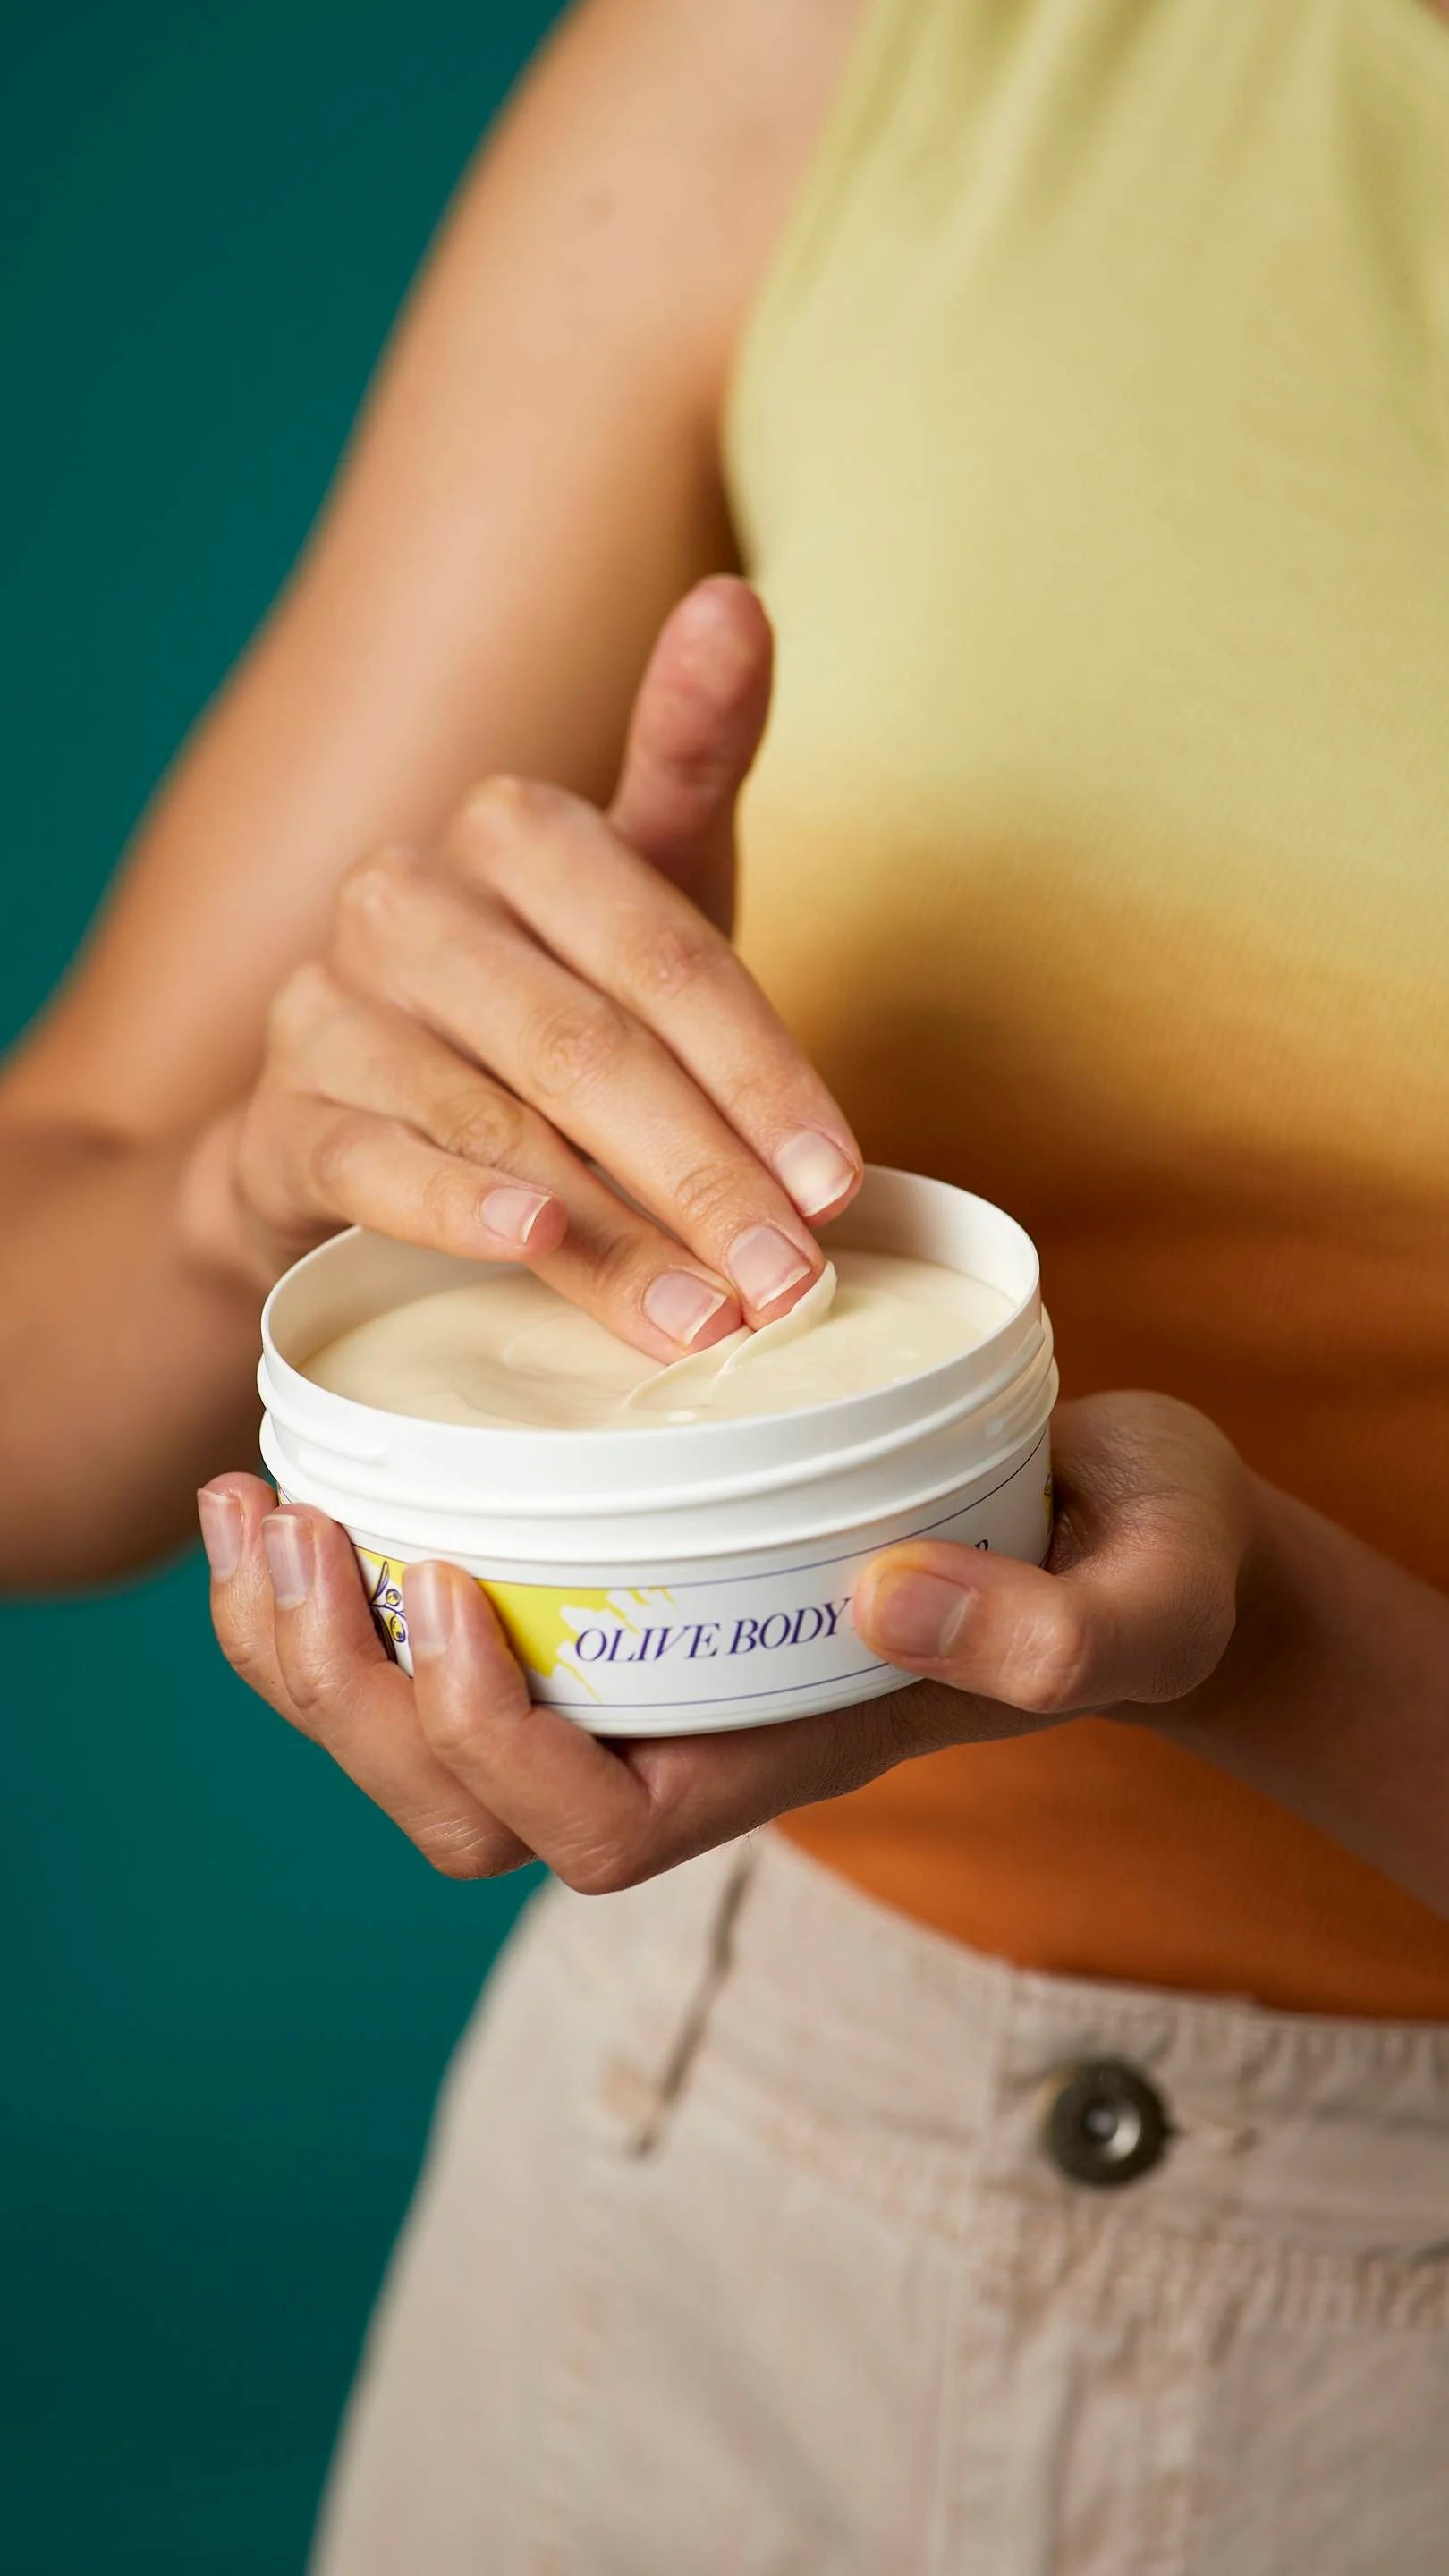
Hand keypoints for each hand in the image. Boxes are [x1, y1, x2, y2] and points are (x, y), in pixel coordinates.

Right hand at [187, 577, 860, 1356]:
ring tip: (704, 1313)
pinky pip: (374, 1160)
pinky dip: (460, 1205)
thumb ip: (694, 759)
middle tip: (789, 1281)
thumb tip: (736, 599)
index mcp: (511, 829)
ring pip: (496, 1117)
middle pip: (587, 1043)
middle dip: (703, 1173)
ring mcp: (330, 1008)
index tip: (839, 1184)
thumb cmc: (543, 1011)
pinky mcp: (280, 1116)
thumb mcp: (640, 894)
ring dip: (612, 1229)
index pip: (666, 953)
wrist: (363, 1129)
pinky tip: (538, 1245)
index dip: (763, 1075)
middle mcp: (408, 898)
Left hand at [197, 1393, 1252, 1889]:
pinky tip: (296, 1476)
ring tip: (246, 1503)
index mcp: (787, 1758)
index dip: (498, 1743)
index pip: (595, 1828)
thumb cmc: (1143, 1564)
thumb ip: (1050, 1629)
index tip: (455, 1591)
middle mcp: (689, 1737)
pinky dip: (344, 1578)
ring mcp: (641, 1675)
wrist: (1132, 1521)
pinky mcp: (616, 1592)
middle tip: (292, 1530)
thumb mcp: (1143, 1595)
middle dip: (346, 1698)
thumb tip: (877, 1595)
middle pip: (460, 1810)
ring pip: (415, 1737)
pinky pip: (435, 1633)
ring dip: (303, 1645)